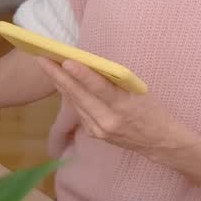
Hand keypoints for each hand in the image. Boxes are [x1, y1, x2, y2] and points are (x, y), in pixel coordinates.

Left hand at [35, 58, 189, 156]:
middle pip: (79, 95)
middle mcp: (108, 120)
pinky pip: (79, 111)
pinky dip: (71, 96)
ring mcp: (98, 130)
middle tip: (42, 59)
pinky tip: (62, 83)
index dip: (81, 74)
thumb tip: (89, 65)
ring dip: (60, 84)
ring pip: (75, 103)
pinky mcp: (94, 134)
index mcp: (123, 106)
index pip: (99, 88)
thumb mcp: (138, 90)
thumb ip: (115, 81)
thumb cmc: (151, 109)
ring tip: (47, 66)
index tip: (65, 61)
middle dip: (58, 76)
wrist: (159, 141)